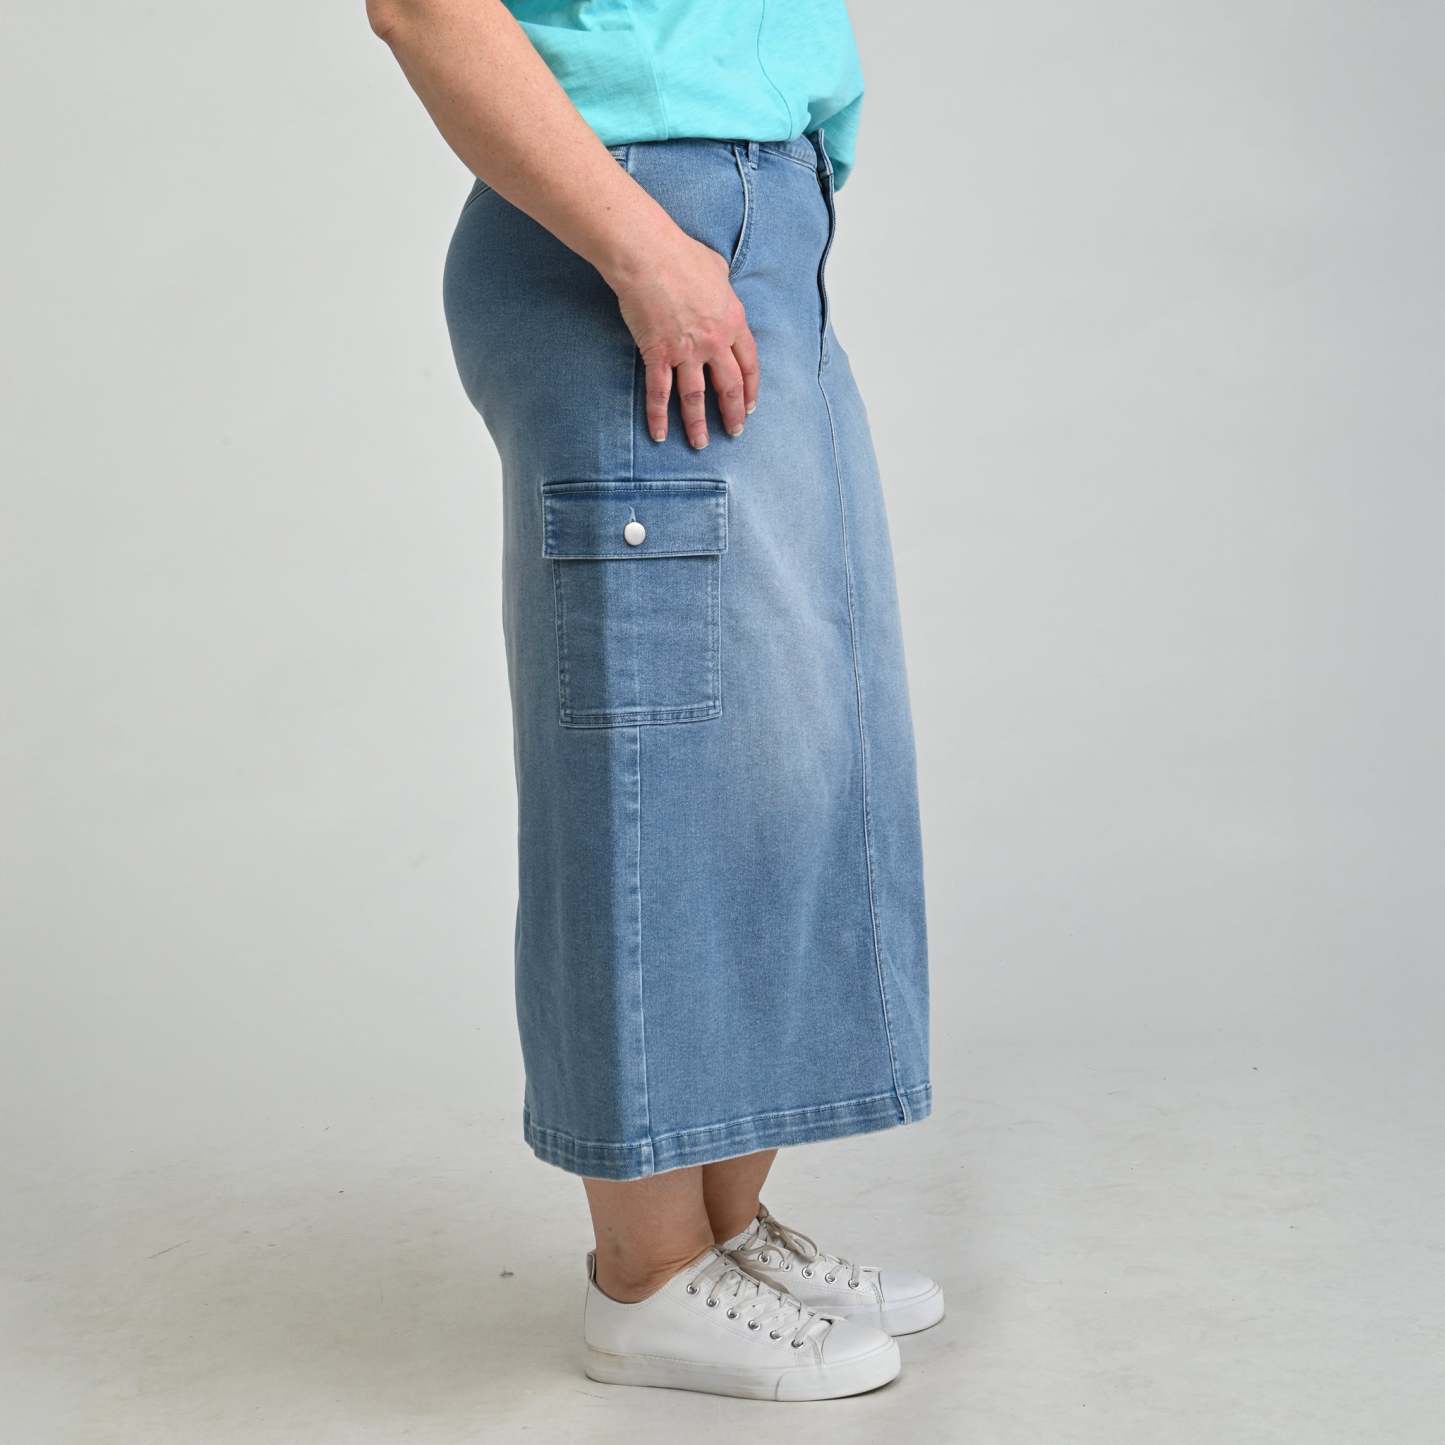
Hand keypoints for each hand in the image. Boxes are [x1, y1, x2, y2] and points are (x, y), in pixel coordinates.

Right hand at [609, 232, 759, 448]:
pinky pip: (659, 392)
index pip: (749, 364)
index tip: (750, 405)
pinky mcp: (658, 354)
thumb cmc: (681, 253)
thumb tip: (721, 286)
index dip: (751, 388)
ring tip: (700, 444)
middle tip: (734, 433)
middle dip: (733, 413)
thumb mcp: (717, 267)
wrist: (648, 254)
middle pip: (729, 386)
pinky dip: (658, 416)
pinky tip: (659, 435)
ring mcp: (686, 350)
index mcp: (733, 320)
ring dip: (698, 424)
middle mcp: (714, 341)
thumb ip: (723, 286)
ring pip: (695, 397)